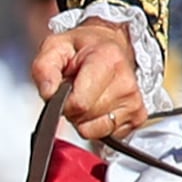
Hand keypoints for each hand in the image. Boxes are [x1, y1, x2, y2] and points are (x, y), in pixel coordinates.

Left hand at [30, 16, 148, 141]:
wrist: (110, 46)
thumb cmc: (83, 48)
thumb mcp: (55, 47)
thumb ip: (44, 69)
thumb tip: (48, 92)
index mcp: (107, 59)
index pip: (79, 103)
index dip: (63, 102)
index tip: (64, 90)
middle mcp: (125, 82)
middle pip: (86, 118)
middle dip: (73, 110)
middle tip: (75, 91)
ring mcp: (134, 101)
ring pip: (95, 131)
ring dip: (85, 119)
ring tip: (88, 96)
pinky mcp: (138, 117)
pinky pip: (106, 135)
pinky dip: (97, 124)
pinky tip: (100, 104)